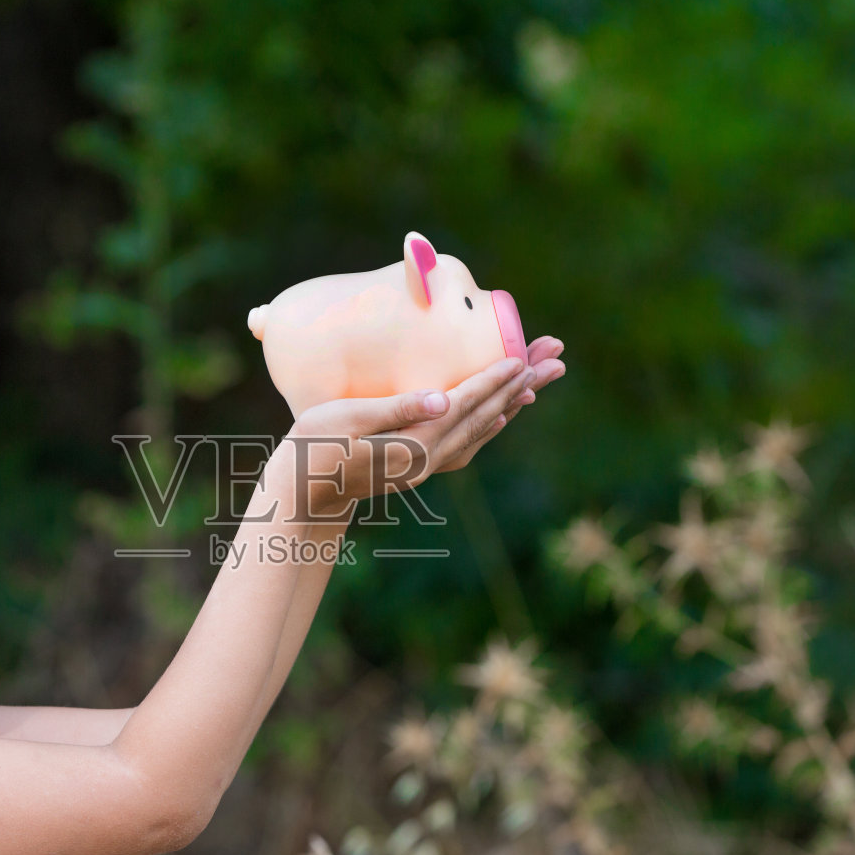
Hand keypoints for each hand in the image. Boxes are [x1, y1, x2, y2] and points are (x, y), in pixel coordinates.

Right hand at [282, 347, 560, 519]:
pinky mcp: (416, 469)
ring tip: (537, 383)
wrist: (300, 496)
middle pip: (484, 417)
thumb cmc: (313, 447)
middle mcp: (427, 459)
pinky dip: (488, 426)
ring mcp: (424, 467)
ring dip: (510, 405)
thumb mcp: (348, 419)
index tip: (523, 357)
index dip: (493, 379)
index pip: (463, 404)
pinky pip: (466, 445)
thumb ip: (398, 408)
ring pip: (480, 432)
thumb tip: (444, 399)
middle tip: (554, 361)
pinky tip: (496, 417)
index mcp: (413, 443)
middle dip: (519, 387)